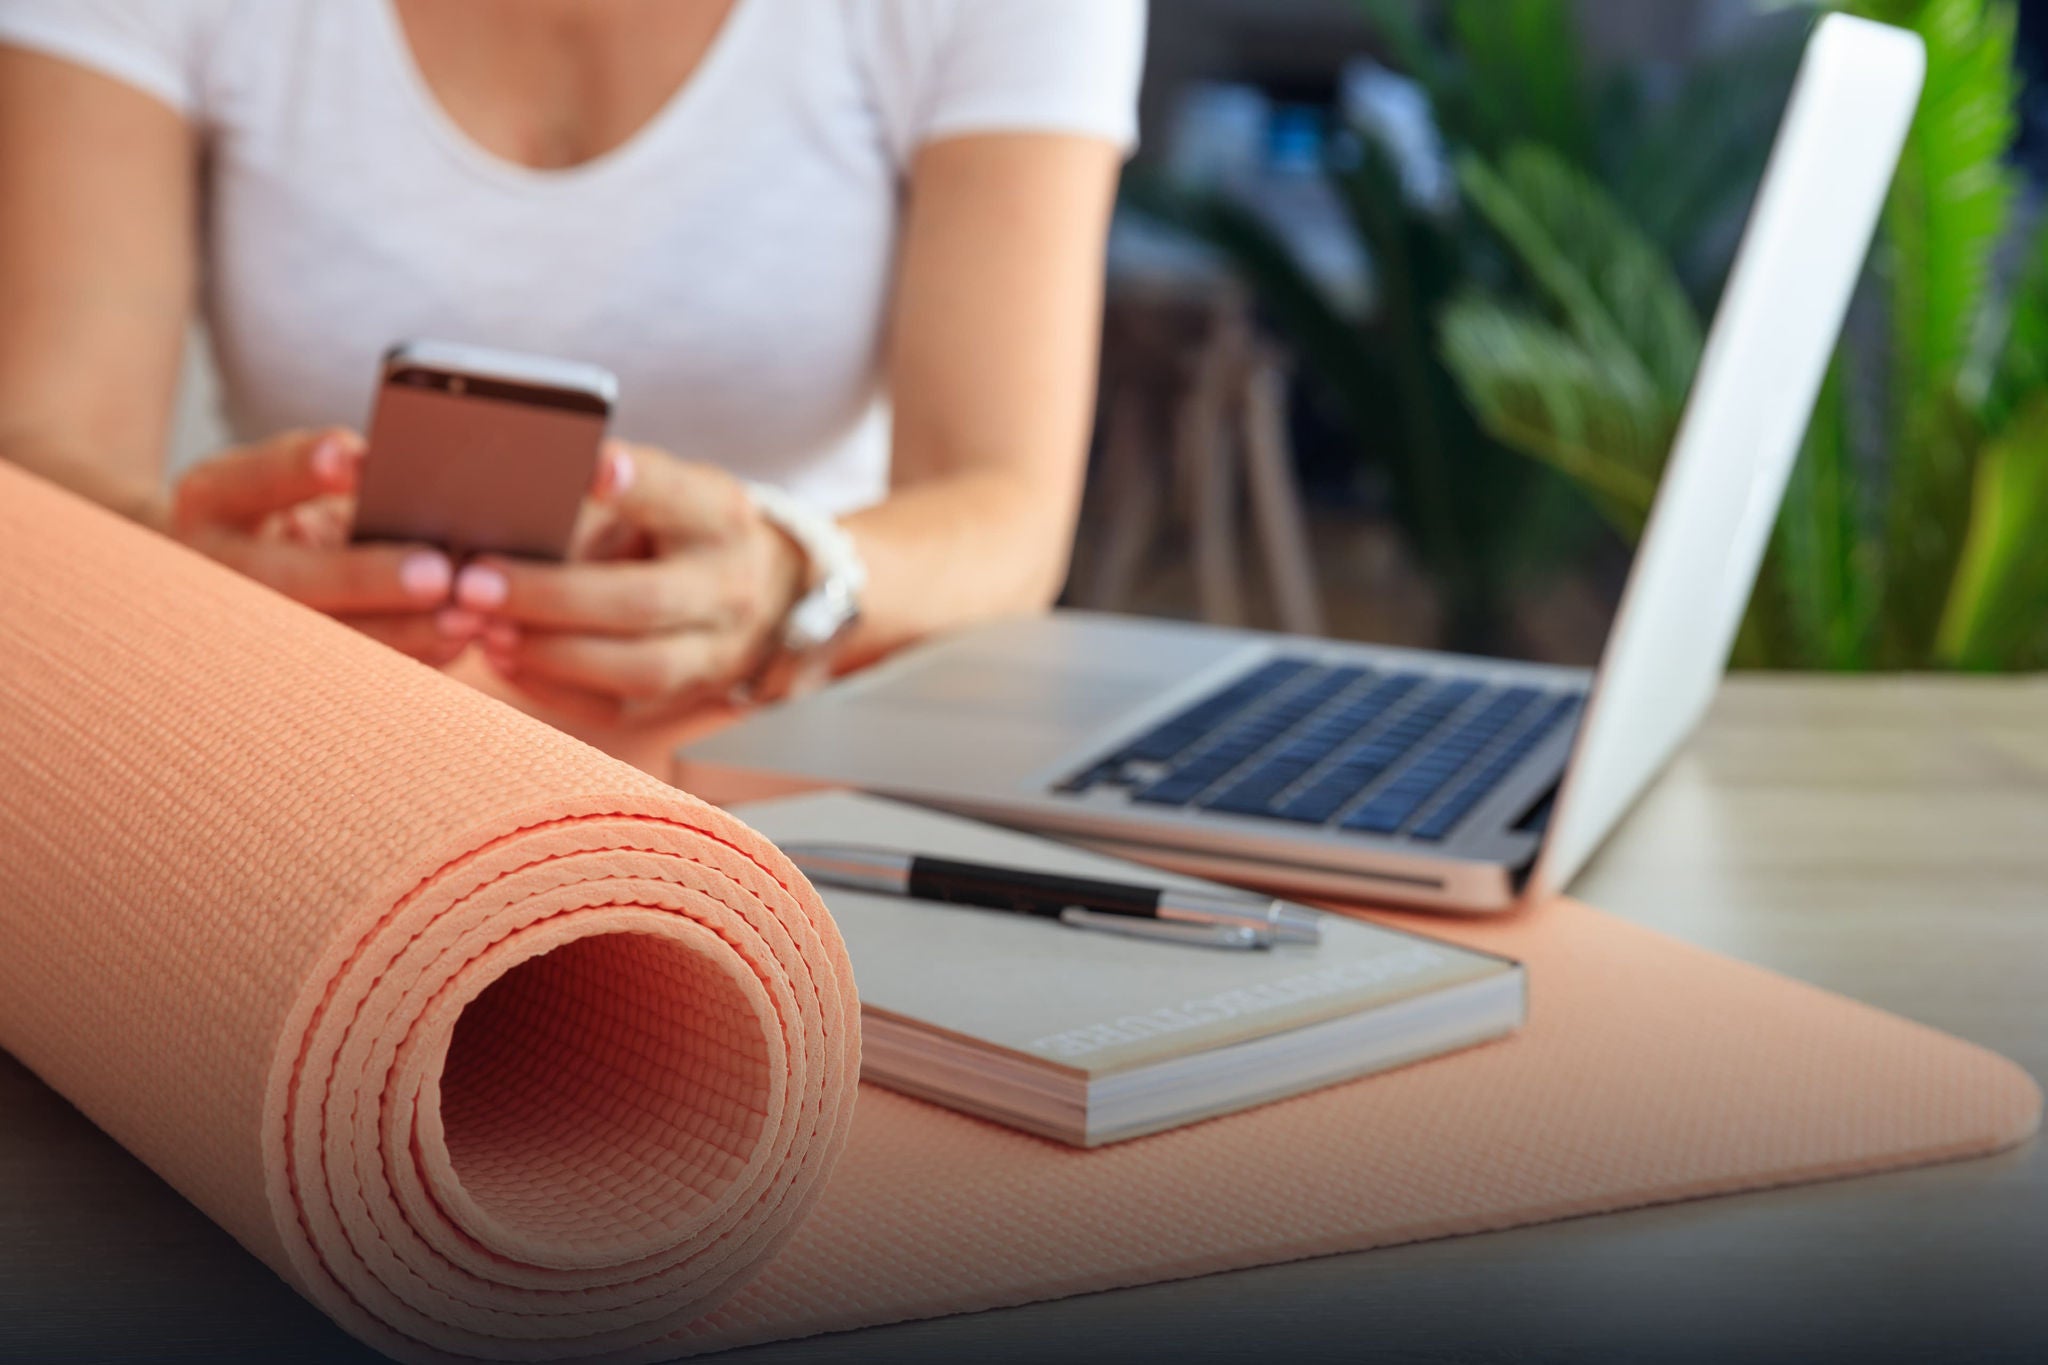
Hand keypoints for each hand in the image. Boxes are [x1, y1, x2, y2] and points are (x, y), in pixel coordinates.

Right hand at [171, 428, 465, 663]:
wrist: (234, 575)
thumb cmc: (284, 511)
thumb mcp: (291, 484)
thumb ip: (341, 480)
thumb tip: (415, 484)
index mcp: (213, 500)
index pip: (252, 478)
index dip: (299, 469)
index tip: (353, 459)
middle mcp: (215, 568)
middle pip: (286, 579)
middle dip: (363, 576)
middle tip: (437, 573)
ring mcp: (239, 629)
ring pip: (318, 640)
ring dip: (398, 632)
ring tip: (464, 619)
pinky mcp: (279, 671)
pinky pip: (347, 674)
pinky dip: (407, 657)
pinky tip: (455, 644)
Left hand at [454, 441, 805, 722]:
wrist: (758, 587)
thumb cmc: (680, 527)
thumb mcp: (662, 492)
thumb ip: (599, 500)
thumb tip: (502, 507)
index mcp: (718, 517)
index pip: (679, 495)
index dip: (637, 484)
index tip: (593, 465)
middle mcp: (729, 586)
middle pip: (644, 600)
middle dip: (552, 596)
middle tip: (474, 583)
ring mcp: (717, 651)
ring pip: (638, 669)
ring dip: (551, 653)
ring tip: (485, 630)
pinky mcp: (688, 697)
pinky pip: (618, 708)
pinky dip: (552, 687)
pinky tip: (504, 659)